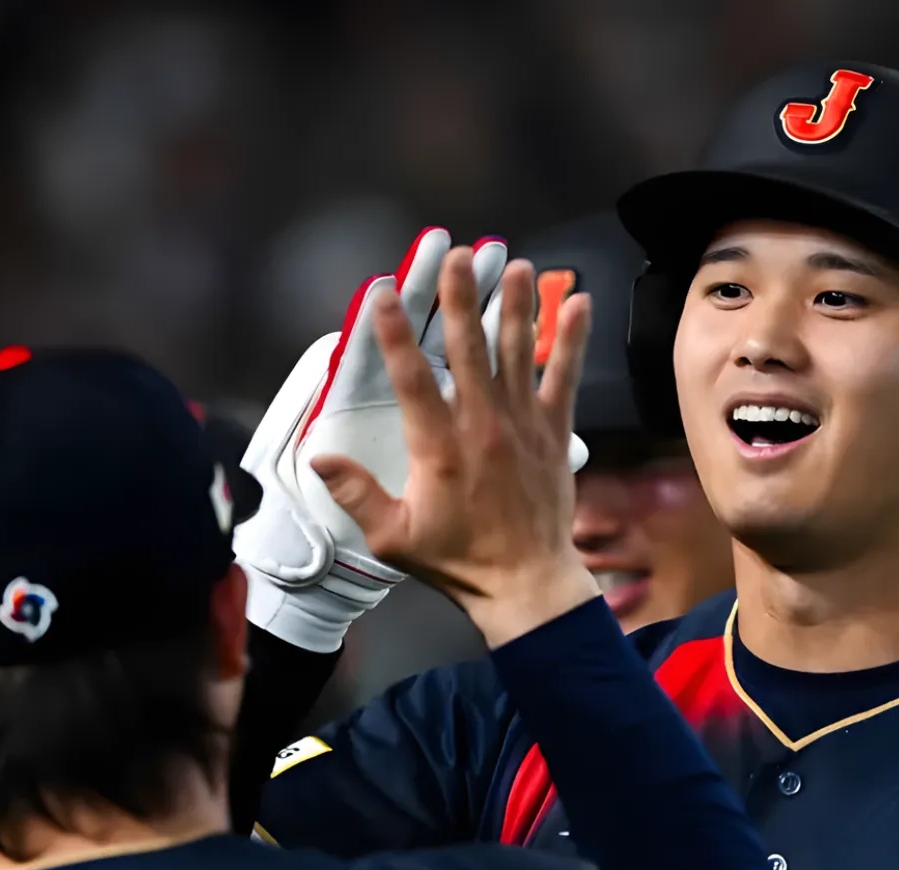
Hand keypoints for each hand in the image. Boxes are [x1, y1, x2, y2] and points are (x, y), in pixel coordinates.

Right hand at [310, 247, 599, 647]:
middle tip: (457, 255)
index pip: (411, 377)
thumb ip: (356, 494)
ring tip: (515, 264)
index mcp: (439, 447)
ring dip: (517, 305)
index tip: (383, 291)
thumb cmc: (458, 563)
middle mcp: (482, 427)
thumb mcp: (394, 537)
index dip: (396, 332)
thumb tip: (318, 458)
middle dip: (461, 298)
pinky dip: (573, 342)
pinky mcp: (555, 435)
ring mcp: (523, 427)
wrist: (526, 584)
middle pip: (468, 349)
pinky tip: (580, 304)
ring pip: (518, 354)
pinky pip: (565, 379)